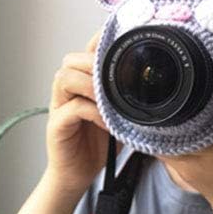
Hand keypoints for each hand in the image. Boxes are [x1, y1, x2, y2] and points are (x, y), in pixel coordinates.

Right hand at [44, 31, 109, 197]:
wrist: (77, 176)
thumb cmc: (95, 145)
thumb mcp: (116, 118)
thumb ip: (125, 101)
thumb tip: (155, 91)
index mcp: (80, 85)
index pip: (85, 54)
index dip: (99, 43)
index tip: (120, 37)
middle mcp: (66, 91)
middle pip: (71, 60)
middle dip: (94, 64)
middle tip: (116, 77)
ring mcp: (59, 106)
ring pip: (65, 77)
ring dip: (90, 84)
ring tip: (109, 98)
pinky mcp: (57, 125)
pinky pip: (72, 108)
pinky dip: (92, 112)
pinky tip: (107, 122)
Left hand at [164, 72, 212, 213]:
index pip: (185, 125)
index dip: (174, 110)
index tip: (171, 93)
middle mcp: (193, 158)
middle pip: (166, 131)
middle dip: (160, 114)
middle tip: (157, 93)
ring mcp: (181, 166)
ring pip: (157, 140)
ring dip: (155, 125)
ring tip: (153, 105)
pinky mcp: (175, 169)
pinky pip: (159, 149)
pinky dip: (156, 136)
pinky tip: (156, 123)